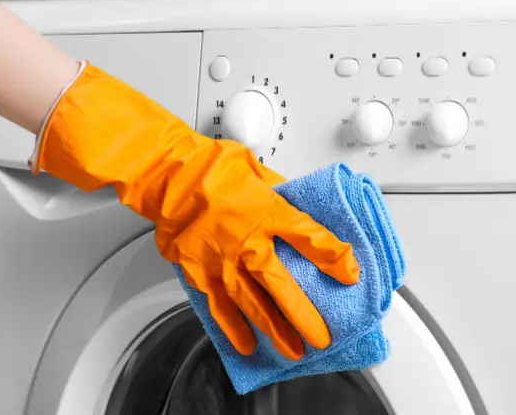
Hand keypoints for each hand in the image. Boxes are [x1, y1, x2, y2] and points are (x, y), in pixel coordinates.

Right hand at [33, 63, 359, 359]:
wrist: (166, 172)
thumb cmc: (209, 164)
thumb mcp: (256, 168)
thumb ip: (279, 192)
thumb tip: (294, 204)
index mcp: (267, 211)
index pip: (310, 238)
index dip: (334, 258)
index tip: (350, 274)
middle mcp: (247, 241)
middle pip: (282, 286)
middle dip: (304, 316)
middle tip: (321, 337)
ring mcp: (221, 261)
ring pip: (253, 305)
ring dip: (275, 330)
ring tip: (292, 350)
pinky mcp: (198, 272)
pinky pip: (219, 306)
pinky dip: (233, 329)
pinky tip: (247, 344)